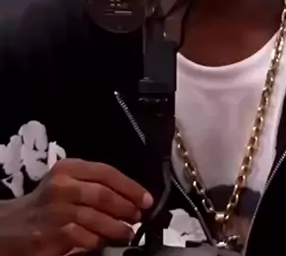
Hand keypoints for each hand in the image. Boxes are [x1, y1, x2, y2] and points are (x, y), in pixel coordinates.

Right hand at [0, 158, 152, 254]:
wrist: (10, 227)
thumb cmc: (44, 205)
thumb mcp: (65, 184)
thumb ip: (91, 185)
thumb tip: (129, 197)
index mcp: (68, 168)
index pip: (106, 172)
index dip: (130, 186)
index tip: (146, 199)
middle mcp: (61, 185)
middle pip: (104, 194)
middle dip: (126, 207)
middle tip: (138, 217)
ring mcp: (56, 210)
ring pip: (96, 217)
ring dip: (117, 228)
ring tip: (127, 233)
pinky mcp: (51, 235)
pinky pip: (84, 238)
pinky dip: (98, 242)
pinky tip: (104, 244)